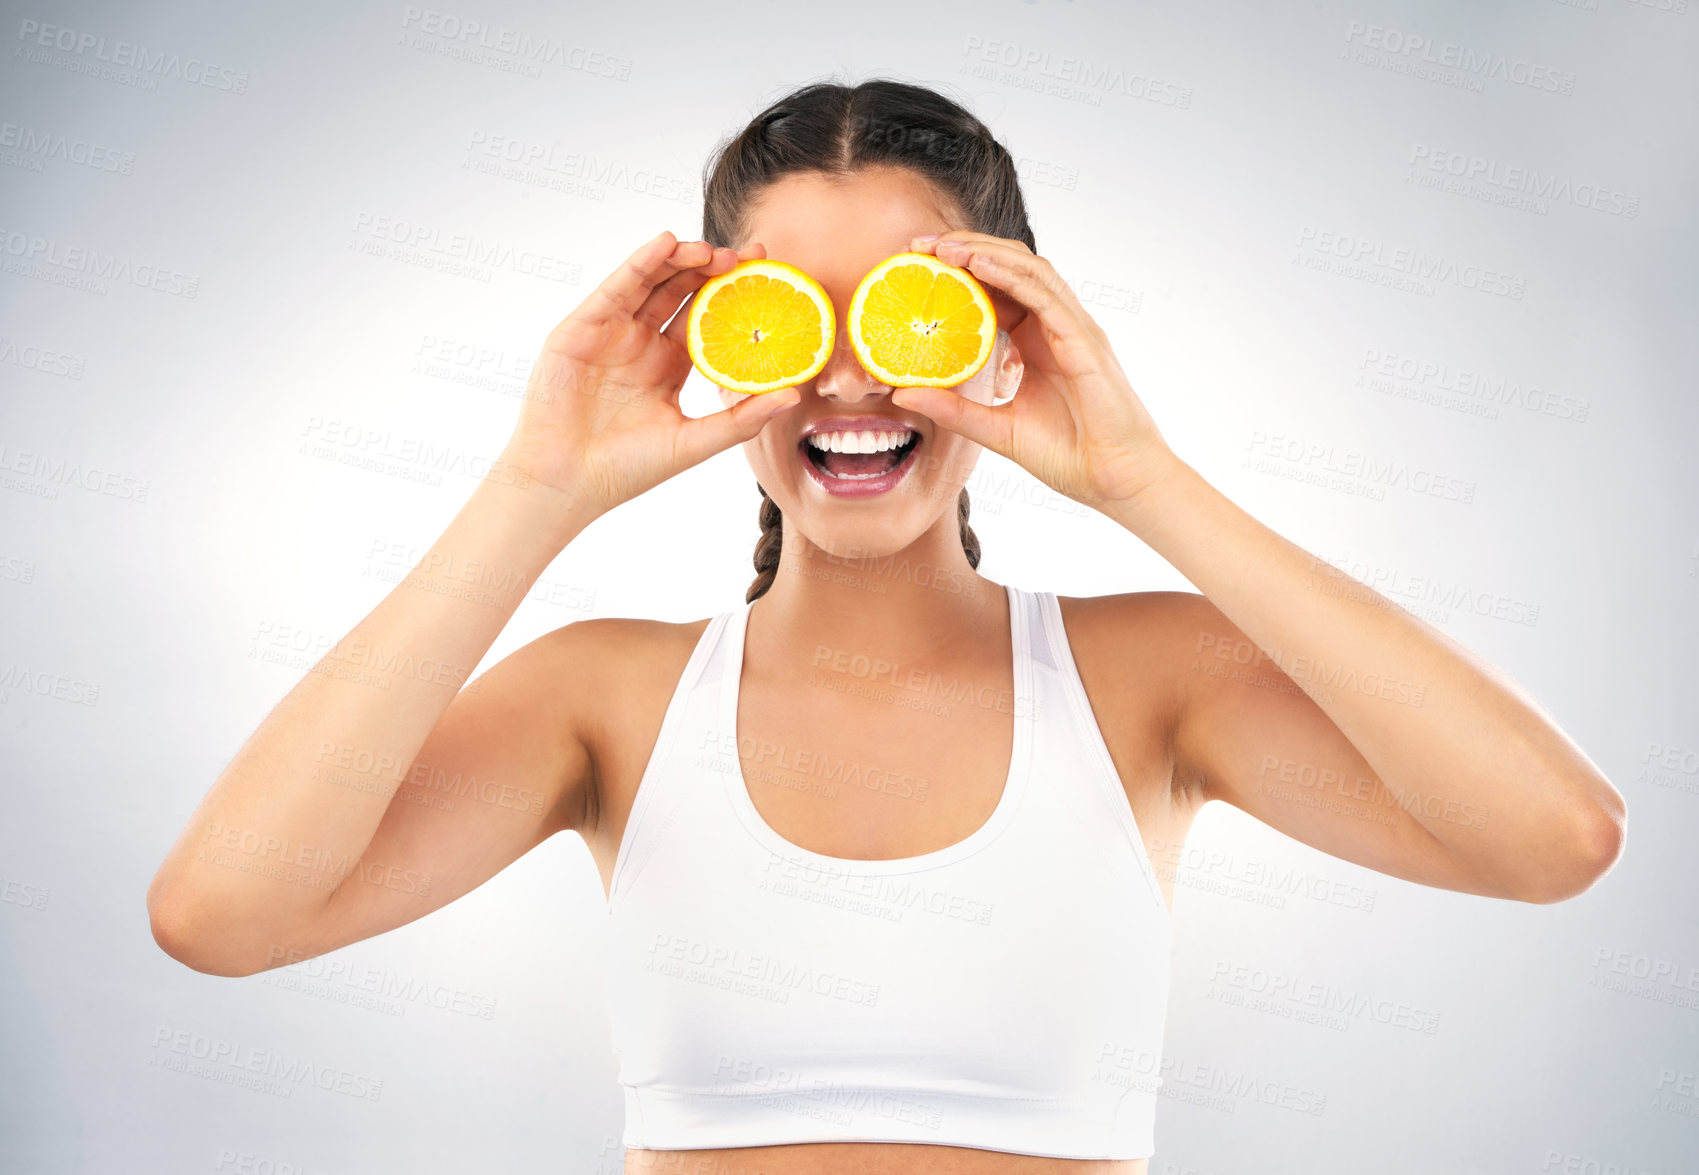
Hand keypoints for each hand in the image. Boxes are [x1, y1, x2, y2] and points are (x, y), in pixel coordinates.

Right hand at [498, 231, 801, 518]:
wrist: (567, 482)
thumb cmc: (627, 470)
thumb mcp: (694, 442)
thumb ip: (741, 418)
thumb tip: (794, 395)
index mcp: (669, 366)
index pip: (708, 320)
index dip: (735, 297)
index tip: (768, 276)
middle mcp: (642, 344)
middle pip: (682, 293)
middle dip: (715, 270)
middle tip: (750, 254)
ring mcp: (611, 332)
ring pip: (652, 282)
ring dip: (682, 260)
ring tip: (713, 248)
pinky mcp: (582, 328)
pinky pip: (616, 288)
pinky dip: (640, 263)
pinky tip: (666, 244)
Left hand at [890, 232, 1176, 510]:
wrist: (1116, 481)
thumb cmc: (1069, 456)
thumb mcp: (995, 429)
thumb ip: (953, 410)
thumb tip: (903, 395)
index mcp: (1037, 342)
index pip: (997, 289)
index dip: (960, 271)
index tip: (916, 265)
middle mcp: (1056, 327)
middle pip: (1012, 268)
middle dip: (967, 249)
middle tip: (920, 246)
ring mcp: (1073, 329)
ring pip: (1029, 271)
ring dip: (986, 252)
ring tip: (945, 247)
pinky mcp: (1084, 342)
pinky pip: (1046, 297)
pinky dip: (1012, 277)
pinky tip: (979, 265)